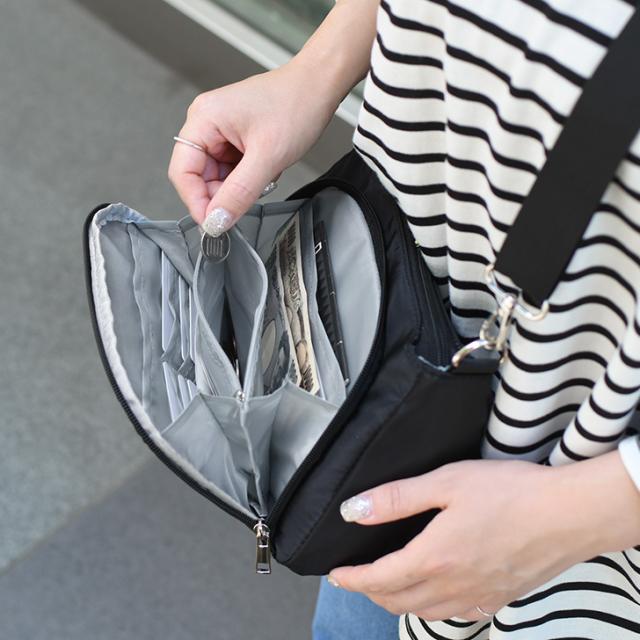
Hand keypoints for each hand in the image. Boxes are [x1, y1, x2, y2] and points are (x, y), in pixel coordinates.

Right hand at [168, 60, 338, 231]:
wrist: (318, 87)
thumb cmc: (296, 105)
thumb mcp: (267, 157)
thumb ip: (239, 193)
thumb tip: (217, 220)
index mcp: (203, 119)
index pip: (182, 172)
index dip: (196, 202)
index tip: (214, 224)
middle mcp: (206, 123)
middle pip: (199, 177)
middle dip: (222, 195)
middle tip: (246, 203)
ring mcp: (220, 131)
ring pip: (217, 177)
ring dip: (238, 187)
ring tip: (263, 176)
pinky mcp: (235, 137)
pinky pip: (231, 170)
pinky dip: (247, 179)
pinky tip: (265, 170)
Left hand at [328, 453, 639, 621]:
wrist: (569, 514)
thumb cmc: (510, 493)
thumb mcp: (446, 482)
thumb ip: (397, 498)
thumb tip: (354, 510)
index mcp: (434, 557)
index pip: (379, 578)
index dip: (352, 580)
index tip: (336, 575)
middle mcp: (452, 586)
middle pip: (398, 601)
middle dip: (370, 592)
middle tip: (357, 578)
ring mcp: (478, 597)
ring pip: (424, 612)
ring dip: (397, 602)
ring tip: (386, 586)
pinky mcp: (499, 598)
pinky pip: (456, 615)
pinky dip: (432, 609)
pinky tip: (434, 595)